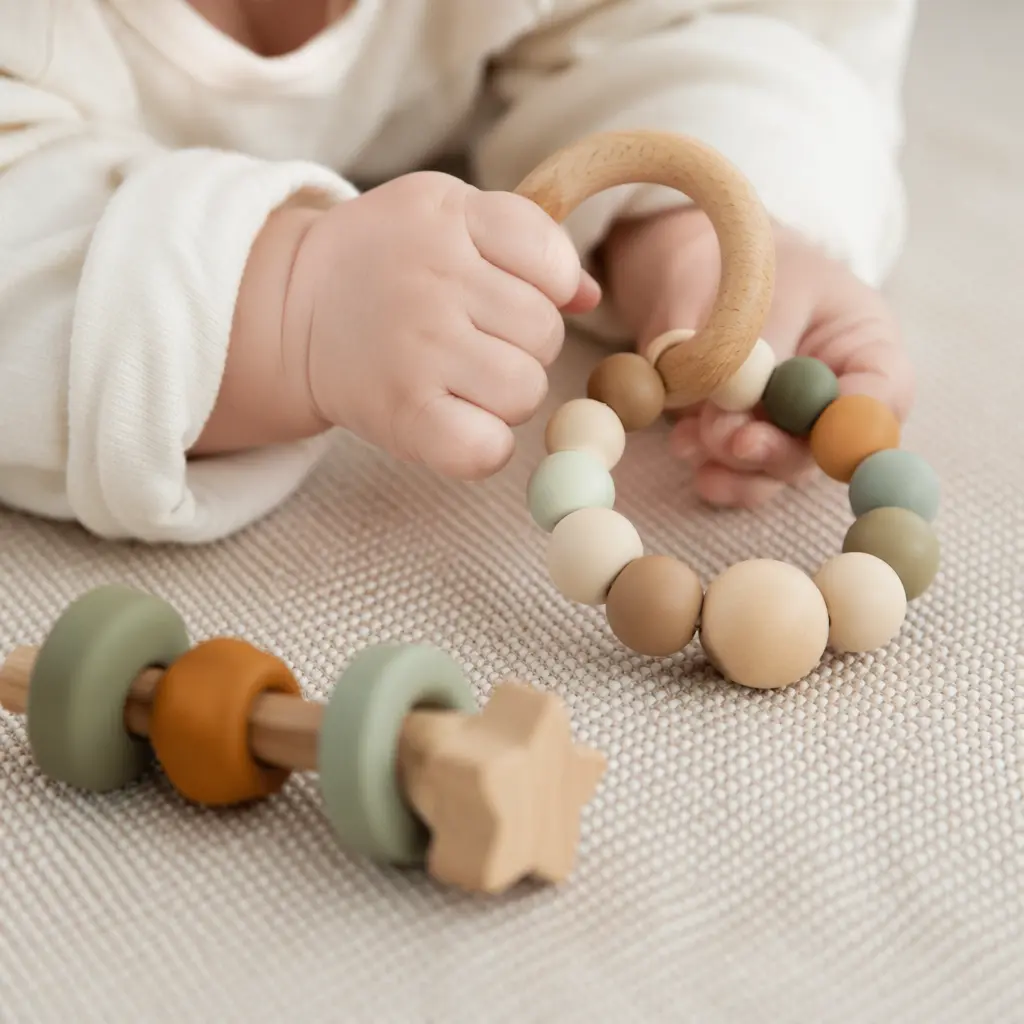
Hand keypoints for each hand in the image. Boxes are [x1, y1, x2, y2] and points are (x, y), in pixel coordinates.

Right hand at [289, 171, 598, 478]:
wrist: (293, 310)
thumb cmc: (386, 264)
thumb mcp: (448, 220)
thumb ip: (525, 241)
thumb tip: (590, 295)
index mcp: (450, 215)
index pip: (553, 260)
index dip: (545, 286)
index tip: (503, 292)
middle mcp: (433, 277)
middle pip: (545, 334)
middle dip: (524, 344)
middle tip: (473, 340)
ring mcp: (417, 348)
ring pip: (526, 391)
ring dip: (506, 395)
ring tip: (460, 378)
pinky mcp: (403, 414)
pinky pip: (488, 449)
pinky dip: (485, 446)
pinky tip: (456, 422)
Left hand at [603, 208, 914, 506]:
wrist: (693, 262)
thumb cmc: (734, 260)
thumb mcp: (744, 289)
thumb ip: (742, 354)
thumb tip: (728, 421)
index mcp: (862, 342)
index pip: (884, 396)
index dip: (856, 426)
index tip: (816, 434)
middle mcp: (836, 393)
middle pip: (828, 445)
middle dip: (778, 451)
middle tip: (735, 443)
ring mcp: (792, 424)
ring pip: (779, 468)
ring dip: (736, 465)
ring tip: (689, 439)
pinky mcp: (750, 440)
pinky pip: (741, 474)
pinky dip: (715, 472)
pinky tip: (686, 451)